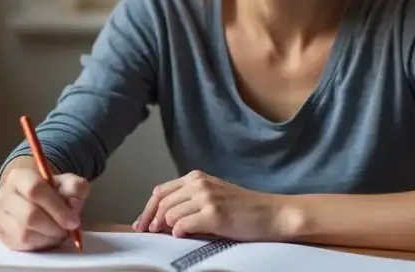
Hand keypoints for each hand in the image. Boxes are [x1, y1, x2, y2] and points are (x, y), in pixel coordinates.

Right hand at [0, 166, 88, 250]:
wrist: (36, 201)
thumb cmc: (53, 191)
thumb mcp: (68, 184)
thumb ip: (74, 188)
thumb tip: (73, 202)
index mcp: (19, 176)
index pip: (34, 189)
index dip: (56, 207)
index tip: (73, 221)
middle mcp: (4, 195)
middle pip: (29, 215)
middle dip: (54, 226)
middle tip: (68, 230)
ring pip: (24, 233)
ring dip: (48, 237)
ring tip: (58, 233)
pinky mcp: (0, 234)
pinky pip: (21, 245)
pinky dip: (39, 245)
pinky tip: (47, 238)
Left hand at [133, 170, 286, 240]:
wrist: (273, 214)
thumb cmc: (245, 209)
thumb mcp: (214, 196)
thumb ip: (190, 200)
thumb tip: (162, 218)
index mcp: (197, 177)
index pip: (161, 191)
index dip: (148, 208)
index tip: (142, 223)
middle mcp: (199, 184)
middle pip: (161, 202)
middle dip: (150, 220)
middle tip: (148, 233)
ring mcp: (207, 198)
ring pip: (170, 214)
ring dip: (166, 227)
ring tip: (169, 235)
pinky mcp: (214, 214)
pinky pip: (183, 225)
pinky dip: (179, 232)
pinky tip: (182, 236)